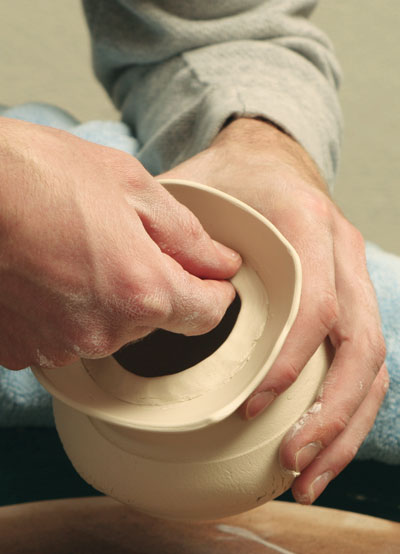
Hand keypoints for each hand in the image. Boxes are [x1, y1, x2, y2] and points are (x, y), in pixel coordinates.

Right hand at [0, 118, 240, 369]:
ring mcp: (59, 345)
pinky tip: (50, 274)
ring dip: (108, 297)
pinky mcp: (24, 349)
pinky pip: (67, 334)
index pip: (206, 314)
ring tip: (78, 251)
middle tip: (123, 239)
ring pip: (111, 328)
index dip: (216, 293)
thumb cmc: (39, 175)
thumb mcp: (131, 186)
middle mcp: (104, 331)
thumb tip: (221, 263)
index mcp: (141, 290)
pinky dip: (69, 310)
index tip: (213, 279)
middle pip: (156, 318)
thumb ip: (187, 235)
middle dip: (153, 283)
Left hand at [158, 117, 388, 503]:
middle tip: (291, 463)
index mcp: (308, 219)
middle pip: (361, 342)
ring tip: (308, 475)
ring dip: (345, 425)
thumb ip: (177, 235)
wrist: (268, 157)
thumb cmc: (230, 177)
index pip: (316, 301)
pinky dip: (348, 407)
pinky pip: (366, 359)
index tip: (252, 404)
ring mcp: (354, 274)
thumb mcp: (198, 188)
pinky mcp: (352, 296)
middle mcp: (343, 249)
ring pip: (373, 361)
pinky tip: (322, 443)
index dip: (292, 359)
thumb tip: (155, 297)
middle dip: (329, 412)